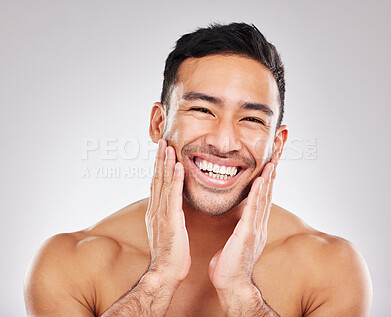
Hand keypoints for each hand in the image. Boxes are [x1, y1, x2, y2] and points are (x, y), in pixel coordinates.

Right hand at [145, 139, 190, 287]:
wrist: (165, 273)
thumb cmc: (170, 255)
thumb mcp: (167, 232)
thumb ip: (167, 217)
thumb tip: (171, 209)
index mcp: (155, 212)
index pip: (156, 184)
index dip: (158, 167)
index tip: (162, 152)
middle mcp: (155, 210)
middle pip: (156, 179)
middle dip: (159, 159)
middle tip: (162, 141)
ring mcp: (160, 214)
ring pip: (162, 183)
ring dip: (165, 163)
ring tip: (167, 146)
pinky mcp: (170, 220)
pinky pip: (172, 195)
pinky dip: (174, 179)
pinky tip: (177, 166)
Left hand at [208, 159, 276, 292]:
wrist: (231, 283)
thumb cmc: (230, 265)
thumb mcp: (236, 242)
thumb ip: (239, 231)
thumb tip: (238, 226)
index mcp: (255, 226)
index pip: (263, 199)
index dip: (267, 181)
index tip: (269, 164)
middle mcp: (259, 225)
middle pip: (268, 194)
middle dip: (272, 175)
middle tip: (277, 157)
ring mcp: (256, 228)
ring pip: (264, 198)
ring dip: (268, 179)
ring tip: (273, 161)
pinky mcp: (249, 233)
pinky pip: (254, 209)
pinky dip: (259, 193)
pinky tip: (262, 179)